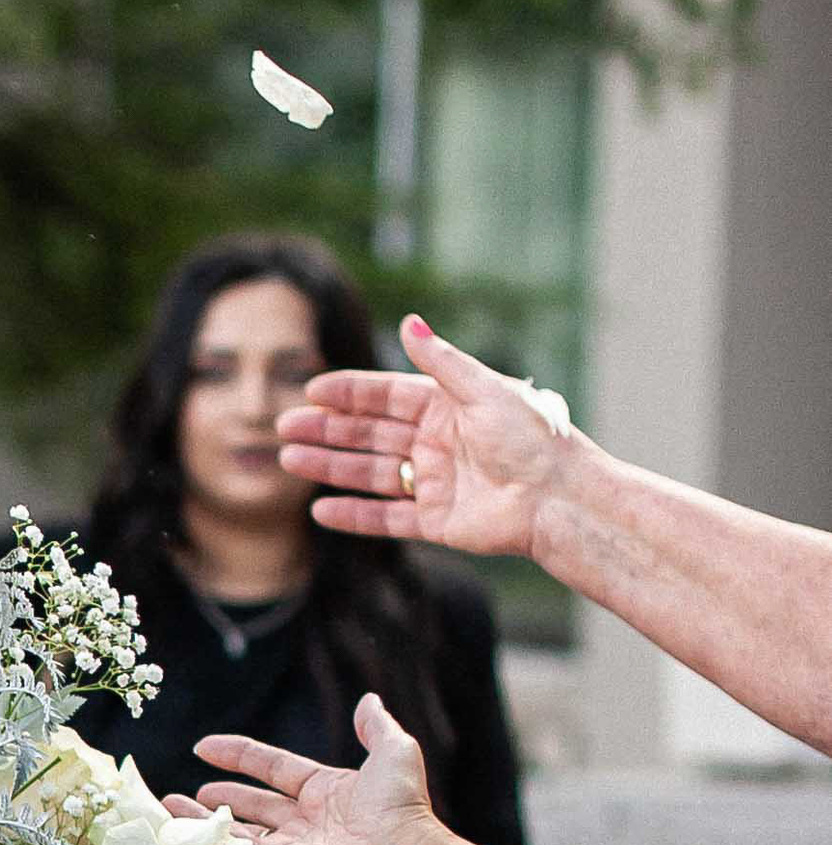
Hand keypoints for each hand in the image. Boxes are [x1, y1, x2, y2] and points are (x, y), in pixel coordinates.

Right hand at [185, 691, 441, 844]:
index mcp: (329, 790)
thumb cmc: (398, 806)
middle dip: (222, 794)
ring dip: (203, 818)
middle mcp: (307, 819)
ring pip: (237, 828)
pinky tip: (179, 832)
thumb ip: (376, 726)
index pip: (274, 767)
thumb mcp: (393, 751)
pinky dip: (206, 841)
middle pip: (254, 802)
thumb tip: (368, 700)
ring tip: (169, 808)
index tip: (205, 747)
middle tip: (189, 790)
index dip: (240, 755)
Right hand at [278, 314, 575, 555]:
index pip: (386, 396)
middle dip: (327, 430)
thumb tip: (407, 322)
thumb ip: (441, 363)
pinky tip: (320, 511)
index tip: (312, 391)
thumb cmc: (532, 438)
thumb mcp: (484, 391)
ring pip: (370, 473)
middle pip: (370, 434)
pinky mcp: (435, 521)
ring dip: (330, 467)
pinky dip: (353, 515)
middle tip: (286, 427)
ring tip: (290, 460)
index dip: (349, 393)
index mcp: (447, 407)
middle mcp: (436, 443)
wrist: (558, 497)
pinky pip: (385, 517)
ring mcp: (433, 483)